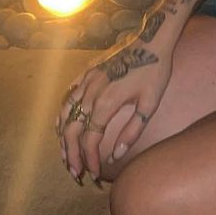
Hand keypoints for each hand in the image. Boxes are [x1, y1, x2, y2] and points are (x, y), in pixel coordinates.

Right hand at [56, 30, 173, 182]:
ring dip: (63, 138)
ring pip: (65, 114)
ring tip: (65, 155)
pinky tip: (61, 125)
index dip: (90, 160)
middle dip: (71, 155)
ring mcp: (86, 81)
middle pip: (72, 131)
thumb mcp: (149, 103)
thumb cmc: (155, 71)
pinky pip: (67, 96)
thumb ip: (132, 131)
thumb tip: (116, 155)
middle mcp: (91, 93)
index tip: (93, 175)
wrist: (152, 39)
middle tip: (75, 173)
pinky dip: (61, 114)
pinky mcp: (87, 72)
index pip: (90, 139)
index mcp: (106, 103)